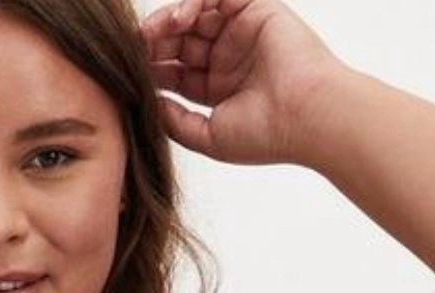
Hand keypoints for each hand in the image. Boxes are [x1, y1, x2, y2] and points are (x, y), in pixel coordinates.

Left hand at [140, 0, 351, 166]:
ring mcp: (241, 31)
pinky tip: (180, 19)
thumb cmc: (266, 135)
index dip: (150, 68)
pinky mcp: (256, 8)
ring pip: (194, 14)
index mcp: (217, 87)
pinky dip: (194, 0)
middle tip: (132, 47)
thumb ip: (174, 121)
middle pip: (179, 40)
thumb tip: (146, 103)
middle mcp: (227, 56)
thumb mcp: (207, 136)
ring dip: (168, 20)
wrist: (307, 117)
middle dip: (154, 42)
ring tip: (152, 33)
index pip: (175, 70)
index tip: (127, 71)